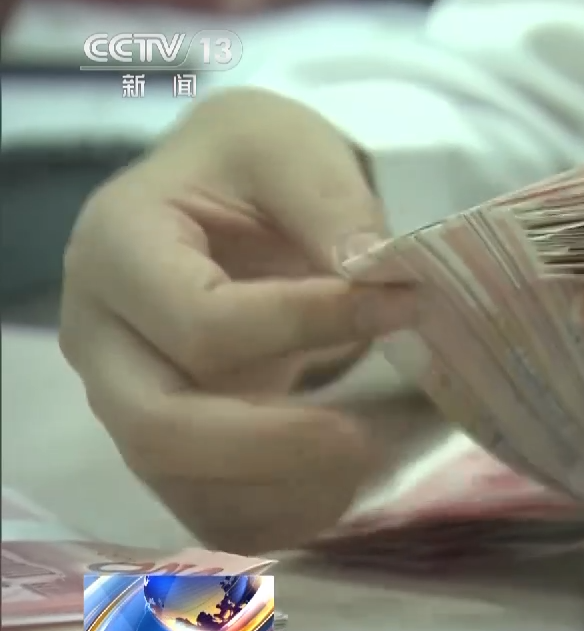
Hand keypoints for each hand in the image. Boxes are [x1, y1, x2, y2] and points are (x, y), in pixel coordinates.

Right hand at [59, 89, 419, 552]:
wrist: (229, 193)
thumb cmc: (256, 163)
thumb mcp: (294, 148)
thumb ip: (331, 202)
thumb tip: (375, 273)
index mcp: (118, 247)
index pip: (203, 323)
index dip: (307, 325)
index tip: (402, 305)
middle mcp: (101, 335)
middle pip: (161, 429)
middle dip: (276, 445)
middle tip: (369, 437)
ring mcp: (126, 398)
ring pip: (182, 487)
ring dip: (283, 493)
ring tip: (369, 456)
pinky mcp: (166, 444)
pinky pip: (208, 513)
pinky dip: (278, 516)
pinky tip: (343, 484)